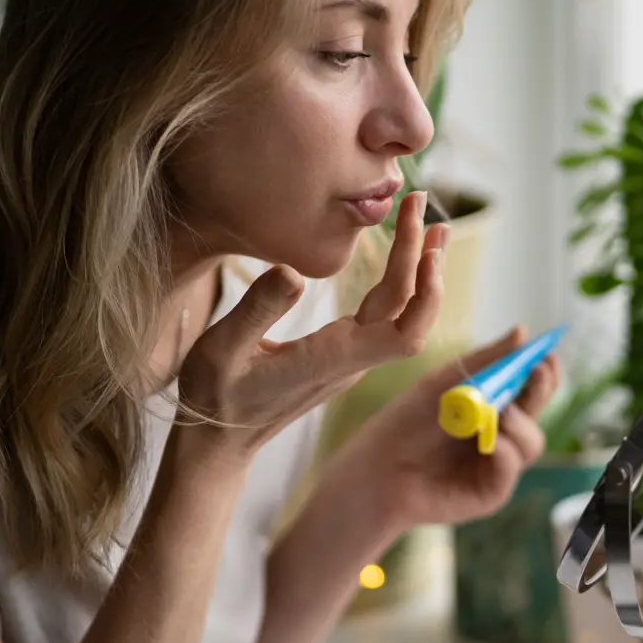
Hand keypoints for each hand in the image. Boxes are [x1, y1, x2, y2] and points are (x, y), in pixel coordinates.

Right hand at [175, 192, 448, 456]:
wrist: (218, 442)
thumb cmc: (214, 398)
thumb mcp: (221, 349)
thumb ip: (256, 311)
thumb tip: (293, 273)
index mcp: (333, 358)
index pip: (405, 333)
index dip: (425, 293)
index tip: (427, 248)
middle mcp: (351, 359)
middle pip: (408, 309)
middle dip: (421, 256)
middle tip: (420, 201)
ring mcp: (349, 357)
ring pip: (399, 310)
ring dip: (417, 266)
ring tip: (429, 223)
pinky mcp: (341, 353)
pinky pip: (384, 314)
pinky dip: (399, 280)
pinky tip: (402, 258)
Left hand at [332, 326, 562, 527]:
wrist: (379, 465)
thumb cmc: (407, 421)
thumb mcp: (445, 382)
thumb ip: (486, 360)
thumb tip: (523, 332)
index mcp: (492, 403)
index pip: (530, 385)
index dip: (544, 370)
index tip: (546, 354)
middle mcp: (501, 432)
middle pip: (538, 411)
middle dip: (542, 390)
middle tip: (538, 373)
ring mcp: (499, 463)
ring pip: (532, 442)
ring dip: (521, 424)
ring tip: (501, 415)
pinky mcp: (491, 491)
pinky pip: (511, 469)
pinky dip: (505, 453)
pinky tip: (491, 443)